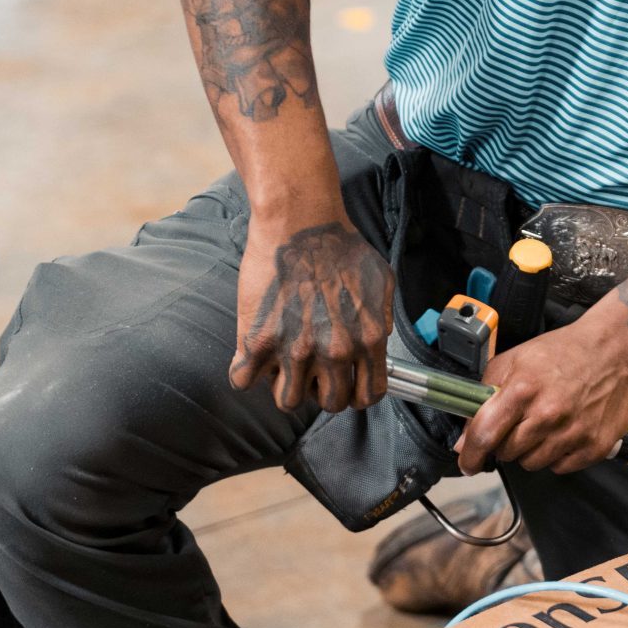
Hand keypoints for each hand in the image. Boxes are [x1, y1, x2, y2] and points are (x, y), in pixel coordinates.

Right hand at [232, 216, 390, 412]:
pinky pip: (243, 381)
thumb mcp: (381, 280)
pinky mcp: (258, 341)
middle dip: (322, 391)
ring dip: (285, 386)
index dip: (356, 393)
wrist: (300, 223)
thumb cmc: (341, 247)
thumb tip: (379, 341)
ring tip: (283, 363)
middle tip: (313, 371)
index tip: (346, 384)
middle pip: (330, 404)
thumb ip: (383, 317)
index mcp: (367, 339)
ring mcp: (294, 350)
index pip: (367, 395)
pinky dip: (246, 371)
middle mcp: (334, 351)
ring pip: (286, 401)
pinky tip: (254, 353)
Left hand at [454, 305, 627, 475]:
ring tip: (544, 424)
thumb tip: (466, 438)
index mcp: (523, 389)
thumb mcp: (516, 358)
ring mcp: (573, 432)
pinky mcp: (594, 446)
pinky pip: (560, 467)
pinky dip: (557, 454)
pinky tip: (564, 431)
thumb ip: (485, 394)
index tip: (467, 463)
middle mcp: (548, 414)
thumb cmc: (563, 352)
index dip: (470, 455)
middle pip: (507, 453)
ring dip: (531, 450)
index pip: (485, 435)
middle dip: (505, 443)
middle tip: (518, 425)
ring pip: (532, 464)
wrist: (615, 349)